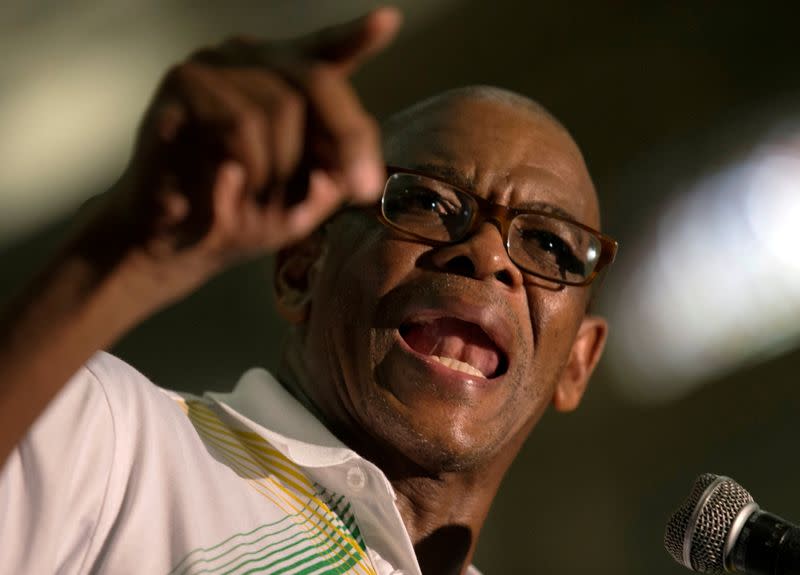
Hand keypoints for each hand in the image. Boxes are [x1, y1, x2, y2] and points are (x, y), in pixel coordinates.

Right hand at [99, 7, 400, 303]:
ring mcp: (212, 67)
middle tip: (360, 189)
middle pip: (315, 80)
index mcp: (280, 84)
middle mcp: (248, 62)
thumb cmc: (238, 217)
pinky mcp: (181, 84)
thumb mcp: (303, 199)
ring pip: (280, 106)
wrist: (172, 246)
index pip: (323, 53)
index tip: (386, 23)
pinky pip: (240, 122)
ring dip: (283, 169)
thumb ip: (334, 173)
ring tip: (260, 198)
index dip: (354, 38)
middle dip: (346, 139)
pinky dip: (250, 167)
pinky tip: (232, 186)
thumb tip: (353, 161)